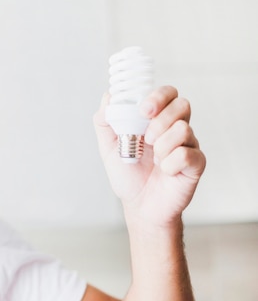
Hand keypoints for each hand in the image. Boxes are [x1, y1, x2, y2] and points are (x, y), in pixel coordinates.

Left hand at [93, 86, 205, 226]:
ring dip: (162, 145)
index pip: (168, 93)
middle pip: (182, 104)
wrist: (139, 206)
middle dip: (161, 119)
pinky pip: (188, 154)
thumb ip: (105, 122)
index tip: (143, 110)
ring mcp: (188, 145)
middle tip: (147, 138)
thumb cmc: (128, 175)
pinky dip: (170, 164)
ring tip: (154, 159)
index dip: (158, 96)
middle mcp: (175, 128)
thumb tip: (108, 97)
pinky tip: (165, 172)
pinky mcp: (196, 163)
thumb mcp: (109, 147)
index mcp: (156, 120)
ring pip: (184, 129)